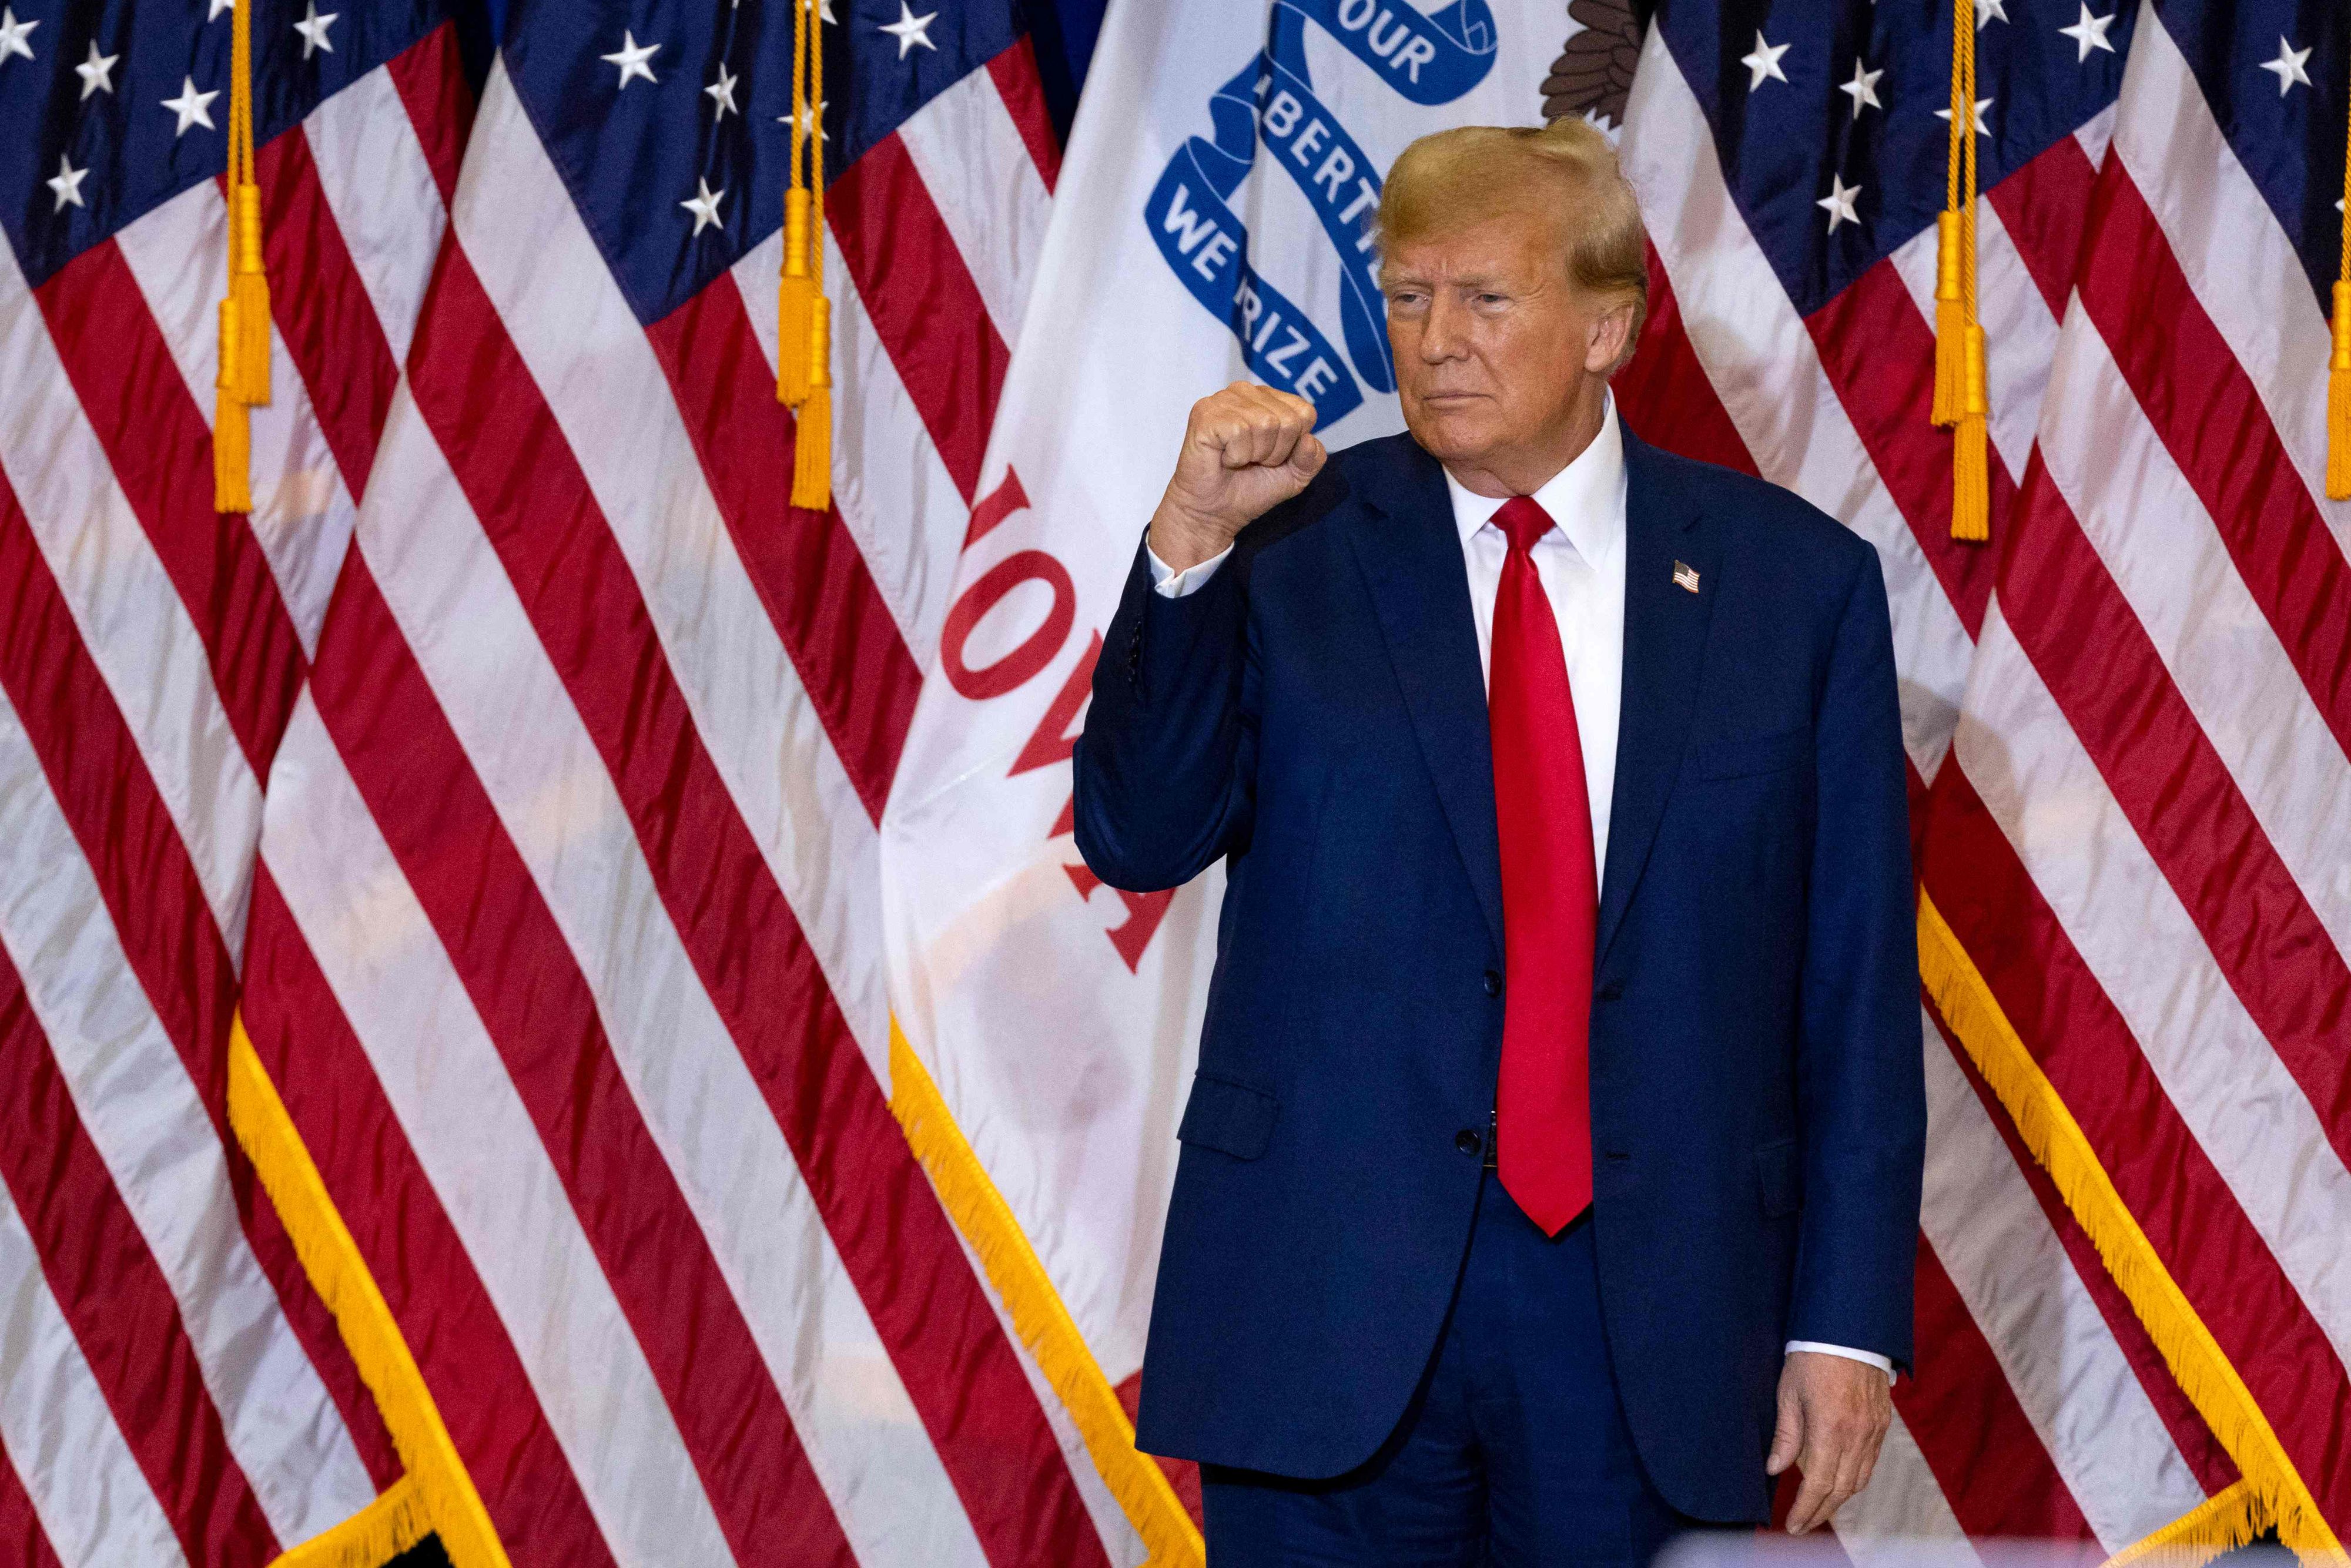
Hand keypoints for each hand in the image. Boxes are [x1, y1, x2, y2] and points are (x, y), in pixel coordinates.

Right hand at [1148, 383, 1326, 571]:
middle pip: (1288, 420)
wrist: (1214, 513)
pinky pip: (1239, 431)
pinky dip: (1235, 455)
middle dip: (1275, 452)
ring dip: (1254, 454)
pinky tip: (1223, 457)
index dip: (1293, 446)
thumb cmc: (1250, 489)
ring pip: (1265, 423)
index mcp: (1270, 399)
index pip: (1305, 412)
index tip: (1271, 458)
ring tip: (1237, 460)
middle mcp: (1246, 392)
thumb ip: (1313, 457)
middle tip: (1252, 461)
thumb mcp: (1296, 475)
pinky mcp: (1204, 413)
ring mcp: (1223, 399)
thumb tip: (1308, 439)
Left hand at [1767, 1351, 1891, 1534]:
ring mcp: (1874, 1430)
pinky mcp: (1883, 1423)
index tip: (1793, 1524)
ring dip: (1838, 1499)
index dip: (1805, 1509)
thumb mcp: (1788, 1393)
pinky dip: (1854, 1479)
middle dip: (1820, 1512)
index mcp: (1831, 1428)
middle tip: (1802, 1524)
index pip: (1818, 1484)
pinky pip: (1870, 1463)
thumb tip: (1776, 1469)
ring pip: (1859, 1480)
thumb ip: (1786, 1435)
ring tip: (1817, 1509)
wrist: (1848, 1329)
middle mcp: (1857, 1435)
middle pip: (1841, 1489)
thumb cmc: (1812, 1356)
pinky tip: (1839, 1482)